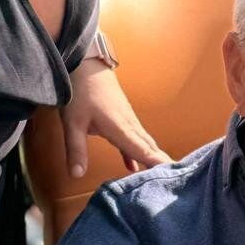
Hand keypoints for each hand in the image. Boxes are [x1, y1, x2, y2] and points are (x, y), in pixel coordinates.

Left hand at [61, 61, 170, 176]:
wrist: (85, 64)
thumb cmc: (80, 92)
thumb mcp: (72, 124)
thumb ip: (76, 150)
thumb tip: (77, 175)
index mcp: (119, 127)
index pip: (141, 149)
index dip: (155, 162)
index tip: (170, 174)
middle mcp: (129, 124)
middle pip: (148, 147)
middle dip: (161, 164)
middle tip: (173, 180)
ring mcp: (128, 119)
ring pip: (144, 142)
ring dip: (153, 157)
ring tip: (162, 175)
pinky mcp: (123, 117)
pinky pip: (135, 138)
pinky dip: (137, 152)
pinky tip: (133, 167)